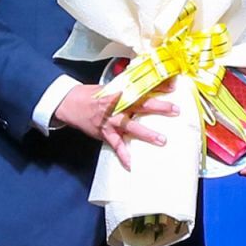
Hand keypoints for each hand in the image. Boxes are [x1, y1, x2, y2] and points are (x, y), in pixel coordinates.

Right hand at [53, 83, 178, 170]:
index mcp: (120, 91)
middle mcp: (116, 106)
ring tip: (161, 140)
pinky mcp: (105, 133)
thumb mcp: (111, 86)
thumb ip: (129, 86)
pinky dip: (124, 156)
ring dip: (146, 133)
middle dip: (158, 108)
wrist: (71, 104)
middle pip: (140, 105)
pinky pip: (116, 146)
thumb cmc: (93, 95)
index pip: (141, 87)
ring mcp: (111, 121)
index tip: (173, 86)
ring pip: (130, 127)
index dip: (157, 86)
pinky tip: (132, 164)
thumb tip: (150, 81)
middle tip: (175, 110)